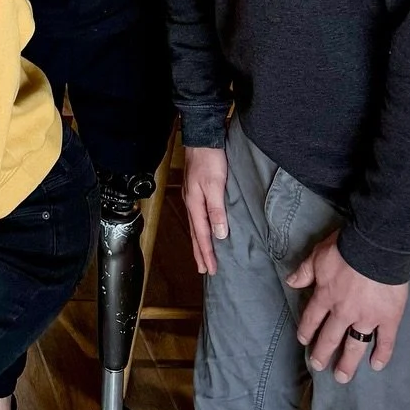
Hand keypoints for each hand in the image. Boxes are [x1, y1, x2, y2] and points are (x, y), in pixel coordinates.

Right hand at [183, 145, 229, 275]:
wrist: (202, 139)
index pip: (201, 235)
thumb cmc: (210, 160)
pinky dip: (199, 229)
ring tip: (202, 256)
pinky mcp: (195, 191)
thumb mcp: (215, 185)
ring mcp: (191, 197)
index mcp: (194, 204)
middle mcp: (191, 203)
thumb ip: (217, 210)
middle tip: (203, 270)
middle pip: (195, 234)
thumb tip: (219, 234)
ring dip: (198, 243)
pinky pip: (197, 217)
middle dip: (199, 252)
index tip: (210, 270)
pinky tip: (204, 230)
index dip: (207, 253)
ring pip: (195, 226)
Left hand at [286, 230, 408, 381]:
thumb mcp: (318, 255)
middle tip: (319, 367)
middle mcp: (343, 312)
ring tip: (342, 377)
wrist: (375, 247)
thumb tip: (291, 282)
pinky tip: (377, 365)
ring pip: (355, 345)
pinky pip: (386, 341)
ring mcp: (367, 317)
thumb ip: (305, 272)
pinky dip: (382, 354)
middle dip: (323, 353)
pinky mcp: (388, 318)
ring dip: (348, 363)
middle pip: (331, 337)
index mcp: (325, 296)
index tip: (304, 342)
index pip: (312, 318)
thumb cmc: (344, 248)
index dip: (307, 331)